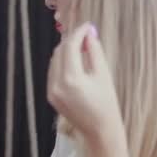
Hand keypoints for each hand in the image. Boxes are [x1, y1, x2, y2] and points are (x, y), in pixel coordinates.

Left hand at [47, 22, 122, 140]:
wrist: (99, 130)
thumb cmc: (106, 103)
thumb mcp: (103, 75)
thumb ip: (94, 52)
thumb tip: (89, 34)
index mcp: (71, 78)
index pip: (70, 47)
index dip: (79, 33)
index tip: (88, 26)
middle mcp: (56, 83)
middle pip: (60, 52)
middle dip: (71, 41)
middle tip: (86, 34)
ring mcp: (51, 90)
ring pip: (54, 61)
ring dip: (65, 51)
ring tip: (81, 46)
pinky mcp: (50, 95)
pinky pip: (53, 72)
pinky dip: (62, 63)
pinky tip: (74, 61)